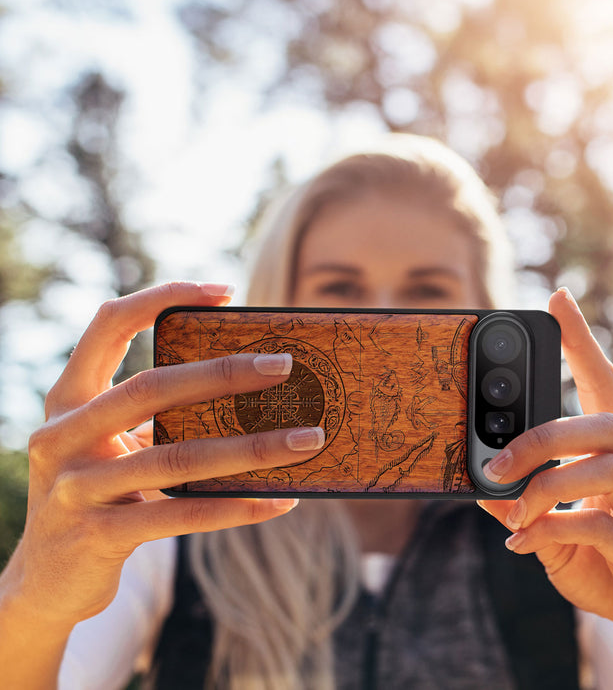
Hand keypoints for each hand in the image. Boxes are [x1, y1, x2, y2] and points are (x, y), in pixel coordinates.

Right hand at [3, 282, 323, 629]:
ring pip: (177, 457)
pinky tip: (279, 501)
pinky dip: (237, 507)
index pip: (108, 324)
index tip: (224, 291)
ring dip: (252, 448)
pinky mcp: (98, 536)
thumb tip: (249, 391)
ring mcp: (75, 488)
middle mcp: (62, 435)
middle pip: (151, 387)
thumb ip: (156, 417)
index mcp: (68, 399)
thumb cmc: (98, 494)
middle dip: (224, 373)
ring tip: (307, 440)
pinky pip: (182, 514)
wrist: (46, 581)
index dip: (162, 297)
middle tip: (284, 365)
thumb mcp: (112, 445)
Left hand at [478, 288, 612, 680]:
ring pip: (606, 469)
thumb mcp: (553, 530)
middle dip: (542, 437)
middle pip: (604, 424)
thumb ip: (522, 505)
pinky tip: (524, 544)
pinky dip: (553, 530)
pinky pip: (604, 528)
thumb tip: (479, 485)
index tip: (558, 299)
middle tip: (495, 462)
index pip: (605, 386)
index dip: (582, 342)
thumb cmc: (609, 566)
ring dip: (545, 487)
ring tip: (512, 512)